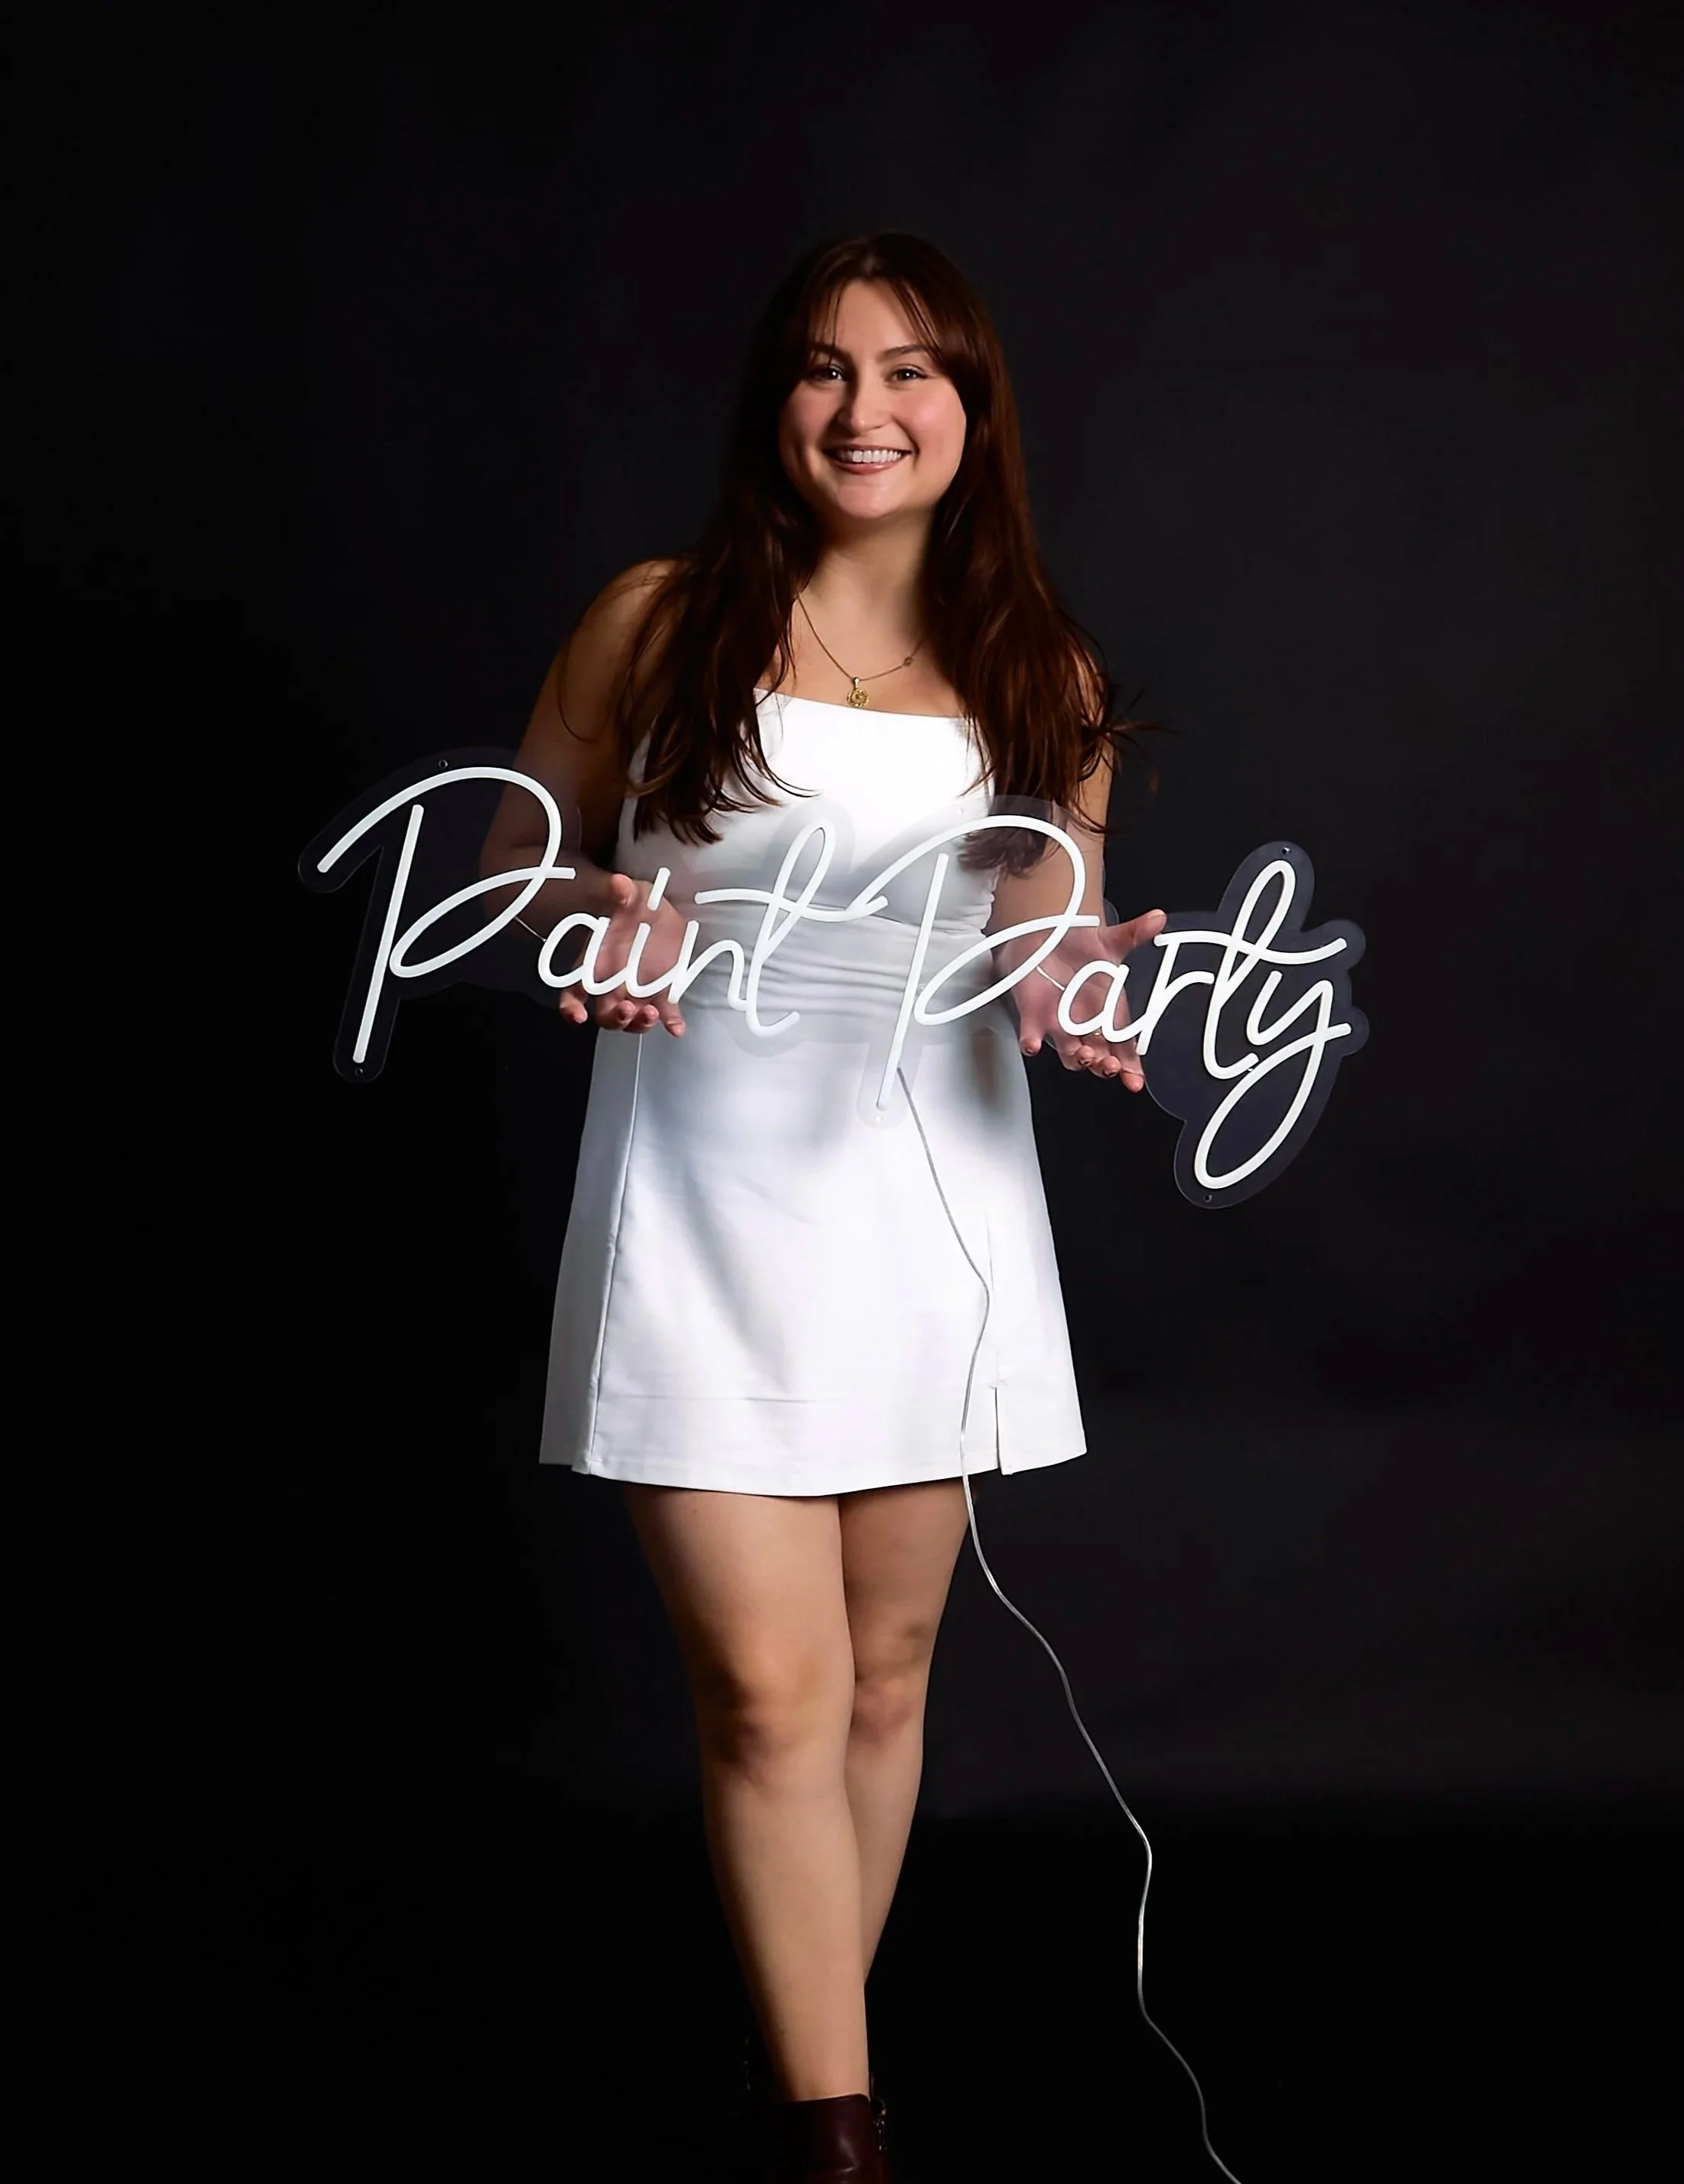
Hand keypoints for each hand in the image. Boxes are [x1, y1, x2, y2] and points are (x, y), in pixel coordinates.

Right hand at [558, 872, 688, 1035]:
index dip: (571, 1008)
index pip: (574, 992)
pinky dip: (671, 1023)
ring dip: (639, 1023)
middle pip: (604, 1014)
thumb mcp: (631, 894)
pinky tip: (677, 1027)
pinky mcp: (664, 993)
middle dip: (614, 1018)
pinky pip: (666, 1014)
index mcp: (596, 964)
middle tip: (628, 1009)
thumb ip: (622, 892)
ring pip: (632, 1021)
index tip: (578, 1015)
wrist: (664, 910)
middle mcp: (613, 984)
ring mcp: (639, 991)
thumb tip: (618, 882)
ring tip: (651, 1013)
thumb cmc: (636, 904)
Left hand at [998, 906, 1166, 1088]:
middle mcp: (1087, 1025)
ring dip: (1077, 1057)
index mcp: (1110, 1012)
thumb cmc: (1078, 949)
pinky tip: (1034, 1045)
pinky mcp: (1035, 1018)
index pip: (1124, 1046)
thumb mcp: (1109, 941)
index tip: (1135, 1080)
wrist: (1043, 940)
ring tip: (1083, 1053)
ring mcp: (1061, 1025)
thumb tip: (1157, 919)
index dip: (1131, 1065)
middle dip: (1106, 1066)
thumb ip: (1133, 933)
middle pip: (1101, 1057)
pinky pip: (1033, 1037)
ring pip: (1071, 1054)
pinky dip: (1032, 1042)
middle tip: (1111, 1066)